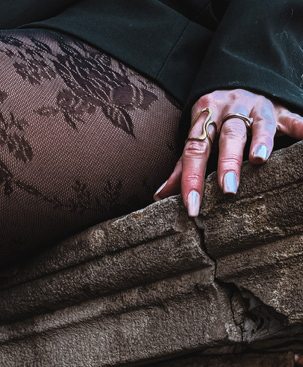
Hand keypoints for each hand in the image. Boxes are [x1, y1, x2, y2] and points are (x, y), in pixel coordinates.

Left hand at [152, 88, 302, 215]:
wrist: (241, 76)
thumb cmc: (216, 116)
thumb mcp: (198, 133)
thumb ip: (183, 165)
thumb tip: (160, 196)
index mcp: (206, 115)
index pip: (195, 149)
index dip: (192, 178)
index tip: (192, 206)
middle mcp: (231, 108)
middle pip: (229, 135)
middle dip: (228, 162)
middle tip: (227, 189)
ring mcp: (257, 106)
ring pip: (259, 123)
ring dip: (261, 141)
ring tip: (259, 160)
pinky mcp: (280, 108)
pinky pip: (292, 117)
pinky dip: (300, 127)